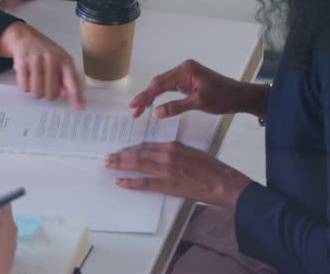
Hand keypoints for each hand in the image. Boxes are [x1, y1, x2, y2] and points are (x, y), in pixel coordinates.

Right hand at [0, 22, 84, 108]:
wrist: (25, 37)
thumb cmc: (45, 51)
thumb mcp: (60, 61)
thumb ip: (66, 78)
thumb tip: (66, 95)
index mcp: (65, 60)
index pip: (72, 82)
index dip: (75, 97)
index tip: (78, 108)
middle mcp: (52, 59)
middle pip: (51, 93)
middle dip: (48, 94)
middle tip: (45, 85)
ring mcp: (36, 61)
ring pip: (37, 92)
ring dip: (36, 91)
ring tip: (36, 80)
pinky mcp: (22, 63)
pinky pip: (24, 87)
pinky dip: (25, 86)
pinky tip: (27, 77)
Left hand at [104, 141, 252, 208]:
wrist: (222, 182)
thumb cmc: (210, 168)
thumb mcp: (191, 152)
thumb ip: (174, 152)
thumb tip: (160, 154)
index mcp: (172, 146)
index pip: (146, 145)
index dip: (131, 148)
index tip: (122, 150)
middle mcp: (166, 155)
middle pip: (138, 153)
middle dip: (121, 155)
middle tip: (108, 156)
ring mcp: (166, 170)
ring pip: (137, 164)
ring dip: (120, 164)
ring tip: (108, 164)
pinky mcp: (167, 184)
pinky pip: (143, 182)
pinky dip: (129, 181)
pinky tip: (119, 181)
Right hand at [129, 59, 261, 118]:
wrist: (240, 96)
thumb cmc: (224, 97)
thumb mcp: (200, 103)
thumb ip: (176, 107)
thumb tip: (157, 112)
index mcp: (185, 70)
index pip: (160, 84)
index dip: (145, 96)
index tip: (133, 105)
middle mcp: (184, 69)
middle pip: (158, 83)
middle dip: (145, 97)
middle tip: (134, 111)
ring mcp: (186, 75)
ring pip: (163, 86)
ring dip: (151, 97)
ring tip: (140, 110)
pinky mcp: (188, 82)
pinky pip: (170, 88)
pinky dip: (161, 97)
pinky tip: (154, 105)